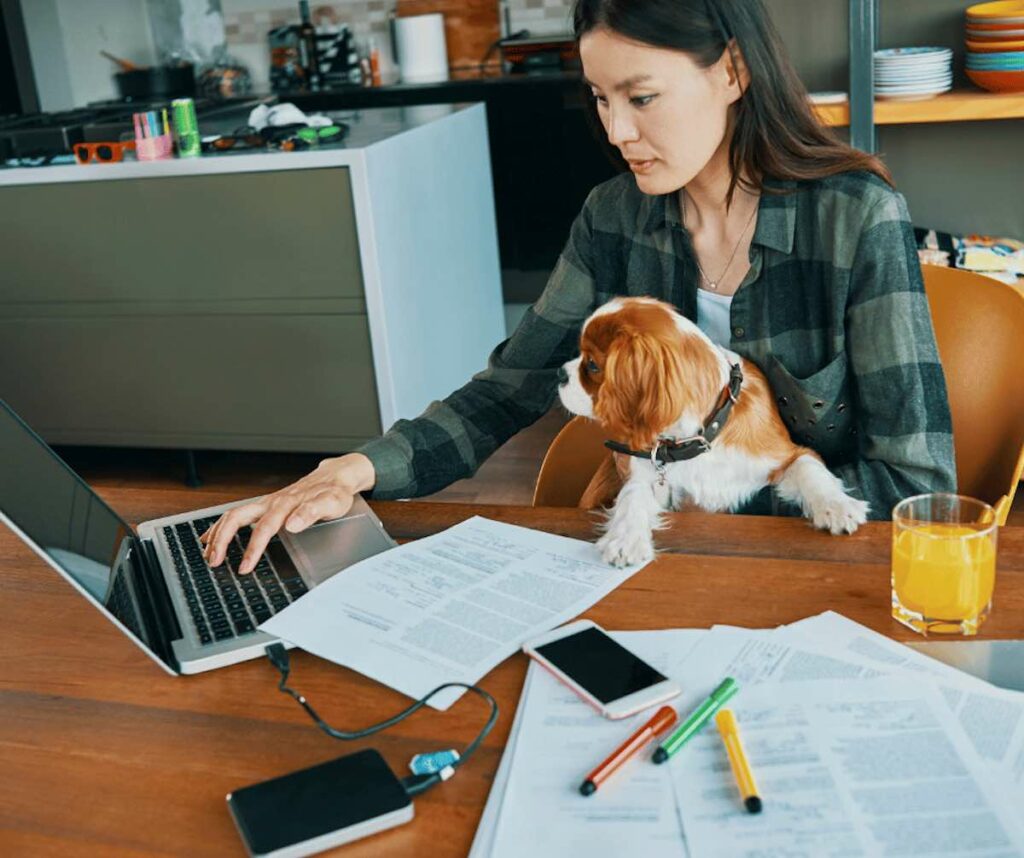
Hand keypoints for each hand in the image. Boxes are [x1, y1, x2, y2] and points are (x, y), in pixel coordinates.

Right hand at [199, 453, 375, 574]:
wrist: (334, 477)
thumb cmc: (334, 492)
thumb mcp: (331, 502)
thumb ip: (313, 511)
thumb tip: (293, 524)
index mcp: (286, 504)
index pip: (264, 529)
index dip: (253, 549)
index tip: (244, 567)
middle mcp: (271, 502)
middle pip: (237, 517)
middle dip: (222, 540)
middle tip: (214, 562)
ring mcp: (266, 503)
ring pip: (233, 515)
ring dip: (217, 534)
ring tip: (208, 555)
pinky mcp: (265, 505)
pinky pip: (237, 514)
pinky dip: (221, 526)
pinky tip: (211, 537)